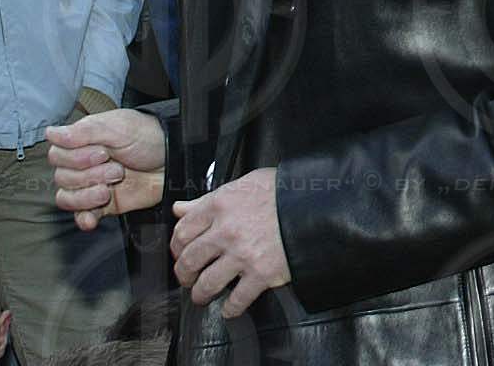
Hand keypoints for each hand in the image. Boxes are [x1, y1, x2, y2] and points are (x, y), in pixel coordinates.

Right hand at [47, 109, 165, 230]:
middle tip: (117, 170)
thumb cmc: (147, 137)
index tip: (103, 152)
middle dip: (89, 176)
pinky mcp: (102, 205)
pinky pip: (81, 217)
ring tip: (109, 189)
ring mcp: (91, 185)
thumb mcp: (118, 127)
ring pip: (67, 198)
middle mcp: (82, 164)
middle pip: (61, 178)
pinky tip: (93, 218)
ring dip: (87, 196)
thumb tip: (50, 133)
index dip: (77, 158)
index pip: (57, 155)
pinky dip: (84, 219)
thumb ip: (84, 131)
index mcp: (82, 141)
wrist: (172, 161)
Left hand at [172, 167, 290, 318]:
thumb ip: (208, 199)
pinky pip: (237, 300)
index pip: (182, 231)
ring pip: (206, 284)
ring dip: (200, 294)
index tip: (180, 253)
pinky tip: (229, 308)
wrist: (317, 204)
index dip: (176, 247)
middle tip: (187, 278)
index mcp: (220, 205)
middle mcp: (227, 231)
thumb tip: (180, 208)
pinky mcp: (261, 274)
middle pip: (189, 261)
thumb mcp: (243, 185)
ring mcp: (243, 254)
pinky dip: (230, 309)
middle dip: (184, 274)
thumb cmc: (281, 191)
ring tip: (202, 296)